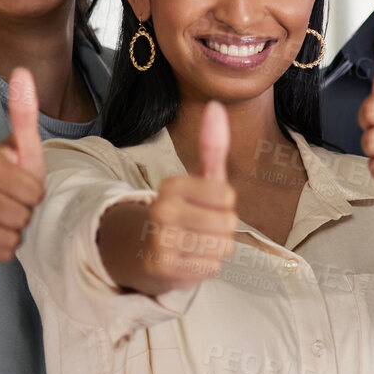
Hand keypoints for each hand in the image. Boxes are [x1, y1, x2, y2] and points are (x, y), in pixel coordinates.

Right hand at [0, 67, 45, 260]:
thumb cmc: (2, 169)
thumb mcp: (17, 144)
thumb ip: (23, 112)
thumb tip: (23, 72)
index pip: (34, 192)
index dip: (34, 189)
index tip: (21, 182)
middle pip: (24, 215)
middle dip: (24, 208)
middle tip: (12, 198)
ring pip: (13, 236)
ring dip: (16, 228)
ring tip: (3, 212)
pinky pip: (2, 253)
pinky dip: (4, 245)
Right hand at [137, 101, 236, 289]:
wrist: (146, 252)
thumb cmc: (185, 212)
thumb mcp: (199, 179)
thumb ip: (212, 146)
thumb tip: (215, 105)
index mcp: (172, 186)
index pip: (227, 196)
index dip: (224, 205)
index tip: (205, 205)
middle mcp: (161, 210)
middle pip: (227, 223)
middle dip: (222, 229)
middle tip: (200, 228)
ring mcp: (159, 240)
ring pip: (221, 247)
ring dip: (214, 248)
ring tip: (194, 244)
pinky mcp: (162, 268)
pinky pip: (210, 267)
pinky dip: (205, 266)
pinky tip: (187, 260)